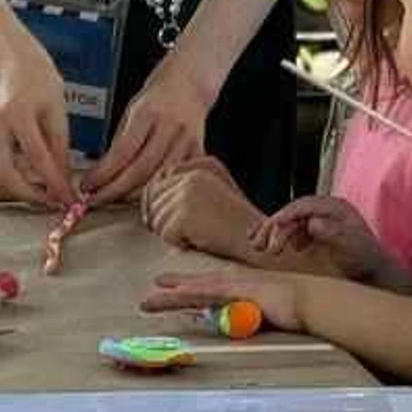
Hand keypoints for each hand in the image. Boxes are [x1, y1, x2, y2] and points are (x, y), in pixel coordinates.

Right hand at [0, 29, 74, 207]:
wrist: (14, 67)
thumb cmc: (38, 83)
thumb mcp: (57, 112)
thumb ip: (60, 149)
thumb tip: (65, 182)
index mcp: (16, 112)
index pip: (37, 158)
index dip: (54, 183)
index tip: (68, 198)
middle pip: (4, 175)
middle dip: (29, 195)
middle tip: (52, 200)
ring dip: (16, 193)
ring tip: (40, 193)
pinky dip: (6, 184)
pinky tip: (24, 182)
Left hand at [80, 49, 213, 205]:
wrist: (188, 86)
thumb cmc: (156, 100)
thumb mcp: (132, 112)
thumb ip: (121, 142)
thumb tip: (101, 175)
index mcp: (148, 114)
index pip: (123, 151)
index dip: (103, 173)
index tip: (87, 185)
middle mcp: (169, 128)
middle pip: (141, 170)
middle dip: (114, 190)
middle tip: (95, 199)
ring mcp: (187, 142)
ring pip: (159, 179)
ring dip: (134, 195)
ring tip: (115, 200)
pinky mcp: (199, 153)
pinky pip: (176, 180)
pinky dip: (158, 191)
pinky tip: (142, 198)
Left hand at [140, 263, 304, 331]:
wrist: (315, 302)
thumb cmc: (296, 310)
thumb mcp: (265, 317)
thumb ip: (247, 320)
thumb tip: (230, 325)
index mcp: (239, 290)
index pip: (206, 291)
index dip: (185, 292)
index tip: (166, 293)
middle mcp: (234, 284)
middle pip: (195, 288)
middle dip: (170, 293)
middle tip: (146, 300)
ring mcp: (236, 285)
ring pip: (197, 289)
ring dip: (173, 295)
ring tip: (150, 299)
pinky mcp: (240, 291)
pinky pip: (210, 292)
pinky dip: (191, 292)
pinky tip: (176, 294)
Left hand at [141, 157, 265, 258]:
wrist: (265, 246)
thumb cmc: (240, 227)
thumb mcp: (213, 196)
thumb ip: (185, 188)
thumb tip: (146, 196)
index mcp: (202, 165)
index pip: (159, 180)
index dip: (157, 202)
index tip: (163, 218)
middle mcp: (194, 174)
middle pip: (152, 198)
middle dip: (160, 219)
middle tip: (183, 233)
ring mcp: (189, 193)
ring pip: (156, 218)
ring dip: (171, 234)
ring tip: (198, 236)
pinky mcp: (185, 214)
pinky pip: (165, 234)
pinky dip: (179, 244)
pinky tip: (200, 242)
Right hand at [250, 194, 390, 280]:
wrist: (374, 274)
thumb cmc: (366, 260)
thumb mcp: (352, 246)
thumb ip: (333, 233)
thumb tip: (312, 222)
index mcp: (335, 206)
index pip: (303, 206)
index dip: (285, 215)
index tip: (271, 226)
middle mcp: (325, 210)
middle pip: (293, 213)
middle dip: (274, 227)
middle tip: (260, 243)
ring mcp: (319, 220)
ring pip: (289, 222)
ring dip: (272, 233)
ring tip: (257, 246)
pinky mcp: (314, 232)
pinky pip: (291, 231)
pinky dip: (278, 237)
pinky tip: (268, 246)